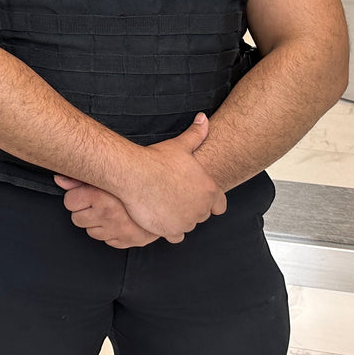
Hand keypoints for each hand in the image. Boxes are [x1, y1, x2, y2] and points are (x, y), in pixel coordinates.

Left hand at [53, 176, 159, 248]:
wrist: (164, 195)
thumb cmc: (133, 182)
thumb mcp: (105, 176)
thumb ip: (79, 178)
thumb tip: (59, 179)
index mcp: (100, 195)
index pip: (69, 201)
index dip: (75, 197)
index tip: (84, 194)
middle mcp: (107, 214)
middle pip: (77, 218)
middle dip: (83, 210)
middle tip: (96, 202)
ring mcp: (117, 230)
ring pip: (90, 231)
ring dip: (96, 222)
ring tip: (107, 211)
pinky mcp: (127, 241)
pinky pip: (106, 240)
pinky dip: (109, 232)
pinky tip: (116, 221)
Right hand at [112, 114, 226, 243]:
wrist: (135, 174)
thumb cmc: (157, 159)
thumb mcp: (181, 145)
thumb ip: (197, 134)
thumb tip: (204, 118)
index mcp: (209, 189)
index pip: (219, 204)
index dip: (209, 202)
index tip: (195, 197)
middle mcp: (202, 208)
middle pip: (201, 214)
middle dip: (190, 208)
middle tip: (174, 197)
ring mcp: (187, 221)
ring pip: (188, 225)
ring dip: (179, 219)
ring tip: (164, 205)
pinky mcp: (172, 231)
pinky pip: (176, 236)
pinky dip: (169, 230)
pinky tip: (159, 217)